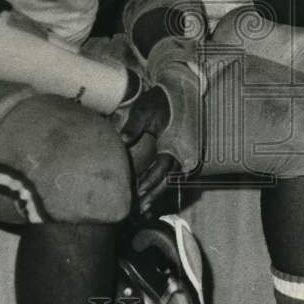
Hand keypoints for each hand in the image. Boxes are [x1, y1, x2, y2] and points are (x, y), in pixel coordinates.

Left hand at [120, 86, 180, 210]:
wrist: (176, 92)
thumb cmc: (158, 101)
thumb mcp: (144, 109)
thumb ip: (134, 124)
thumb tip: (123, 139)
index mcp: (173, 144)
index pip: (162, 168)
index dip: (150, 181)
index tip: (138, 192)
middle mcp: (179, 153)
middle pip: (167, 181)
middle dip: (154, 195)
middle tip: (139, 210)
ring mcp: (180, 155)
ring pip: (169, 181)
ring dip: (157, 194)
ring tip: (143, 210)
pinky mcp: (176, 154)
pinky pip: (169, 175)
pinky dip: (160, 186)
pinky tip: (149, 197)